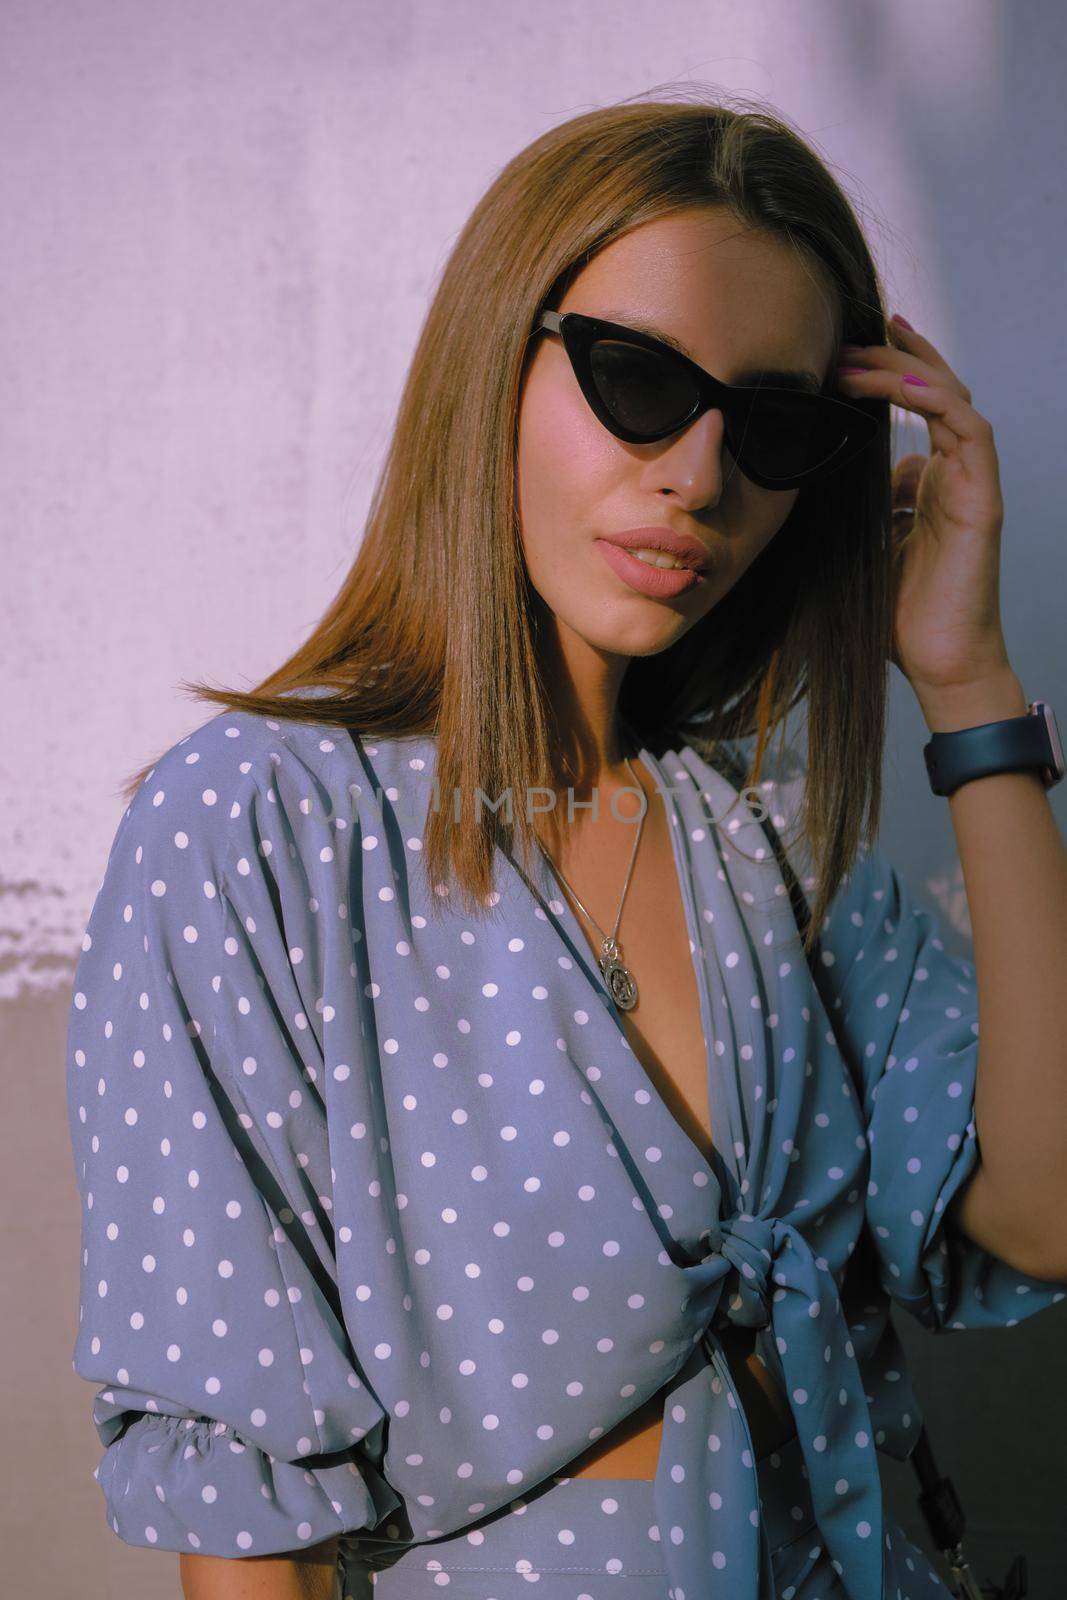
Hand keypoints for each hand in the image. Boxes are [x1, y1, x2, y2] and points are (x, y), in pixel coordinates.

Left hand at [836, 315, 1010, 695]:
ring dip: (906, 372)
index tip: (841, 353)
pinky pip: (971, 432)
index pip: (916, 408)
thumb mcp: (866, 548)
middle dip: (892, 358)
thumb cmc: (901, 619)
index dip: (886, 374)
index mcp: (931, 484)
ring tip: (859, 358)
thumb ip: (866, 509)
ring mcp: (972, 484)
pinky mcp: (984, 500)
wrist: (939, 665)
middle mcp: (955, 475)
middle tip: (846, 340)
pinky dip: (940, 401)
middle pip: (934, 390)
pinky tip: (903, 387)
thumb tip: (853, 479)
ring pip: (951, 399)